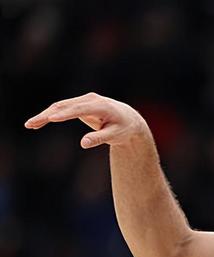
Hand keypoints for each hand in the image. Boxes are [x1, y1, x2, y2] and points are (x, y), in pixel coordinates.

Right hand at [24, 92, 150, 148]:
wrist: (128, 119)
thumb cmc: (123, 129)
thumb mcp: (115, 135)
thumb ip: (99, 138)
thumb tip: (83, 144)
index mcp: (102, 106)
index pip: (80, 109)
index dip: (66, 114)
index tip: (51, 119)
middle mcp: (91, 99)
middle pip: (66, 106)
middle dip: (48, 115)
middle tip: (31, 124)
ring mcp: (84, 100)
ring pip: (61, 106)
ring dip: (45, 115)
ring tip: (30, 125)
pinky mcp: (79, 104)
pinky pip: (62, 109)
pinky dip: (50, 115)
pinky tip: (38, 123)